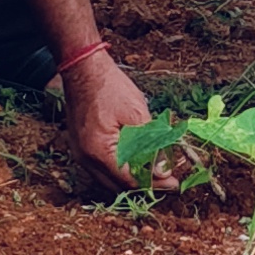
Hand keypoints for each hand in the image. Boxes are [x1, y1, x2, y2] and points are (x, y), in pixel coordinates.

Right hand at [65, 50, 159, 201]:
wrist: (83, 69)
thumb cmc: (109, 87)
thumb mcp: (136, 114)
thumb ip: (149, 145)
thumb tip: (162, 170)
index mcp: (99, 151)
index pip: (129, 180)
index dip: (154, 184)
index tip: (174, 183)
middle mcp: (86, 159)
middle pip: (118, 186)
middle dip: (145, 185)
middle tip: (168, 179)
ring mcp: (80, 154)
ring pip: (109, 180)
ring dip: (132, 178)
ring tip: (155, 171)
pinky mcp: (81, 147)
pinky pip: (101, 169)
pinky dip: (120, 169)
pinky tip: (136, 162)